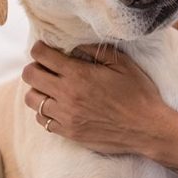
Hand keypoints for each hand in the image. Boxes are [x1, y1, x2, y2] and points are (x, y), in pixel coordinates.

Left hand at [21, 41, 172, 155]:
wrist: (147, 129)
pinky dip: (45, 111)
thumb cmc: (138, 93)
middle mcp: (67, 95)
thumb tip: (74, 45)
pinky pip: (42, 120)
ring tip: (52, 89)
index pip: (41, 55)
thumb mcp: (122, 64)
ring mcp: (66, 116)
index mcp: (78, 74)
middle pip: (30, 76)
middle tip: (47, 68)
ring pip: (32, 99)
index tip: (45, 49)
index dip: (40, 49)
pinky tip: (59, 107)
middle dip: (35, 67)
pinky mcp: (69, 132)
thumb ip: (95, 50)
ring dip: (38, 90)